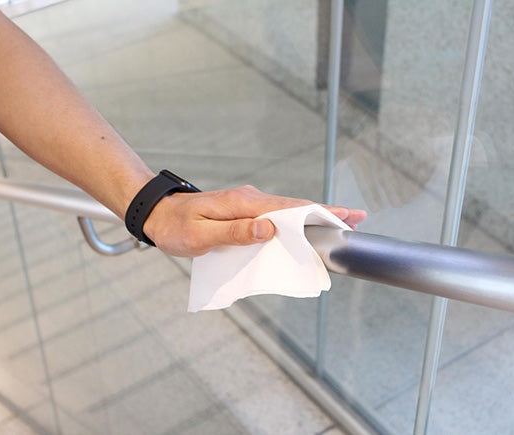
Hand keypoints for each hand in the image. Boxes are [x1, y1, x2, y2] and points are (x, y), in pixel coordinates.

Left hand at [142, 185, 366, 256]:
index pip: (288, 208)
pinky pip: (275, 216)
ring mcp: (248, 204)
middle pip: (294, 206)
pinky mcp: (245, 211)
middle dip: (325, 212)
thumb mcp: (200, 236)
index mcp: (243, 203)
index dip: (317, 213)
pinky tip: (305, 229)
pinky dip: (295, 221)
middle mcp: (250, 199)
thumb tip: (268, 229)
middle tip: (355, 219)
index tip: (343, 216)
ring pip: (287, 210)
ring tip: (338, 224)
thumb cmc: (175, 228)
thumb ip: (234, 232)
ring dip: (312, 217)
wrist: (158, 215)